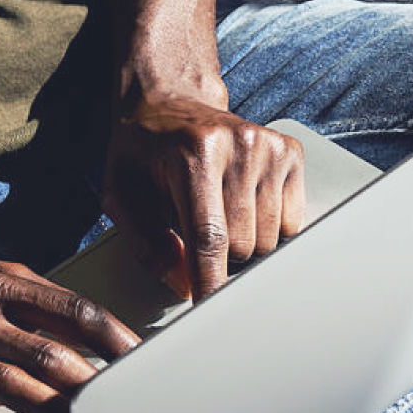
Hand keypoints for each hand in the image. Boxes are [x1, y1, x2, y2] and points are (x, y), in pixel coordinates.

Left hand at [101, 96, 306, 300]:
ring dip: (245, 243)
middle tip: (198, 231)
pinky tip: (243, 205)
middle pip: (243, 244)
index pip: (210, 236)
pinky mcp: (290, 153)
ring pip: (270, 240)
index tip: (211, 310)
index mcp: (193, 153)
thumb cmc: (142, 150)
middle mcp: (239, 145)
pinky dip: (268, 228)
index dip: (210, 281)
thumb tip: (183, 284)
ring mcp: (269, 147)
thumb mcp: (121, 194)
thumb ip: (146, 243)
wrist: (169, 102)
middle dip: (220, 256)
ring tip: (220, 213)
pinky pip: (291, 223)